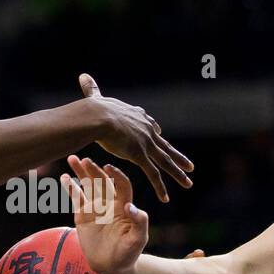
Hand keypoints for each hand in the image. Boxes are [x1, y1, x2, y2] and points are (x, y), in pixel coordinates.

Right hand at [62, 156, 147, 273]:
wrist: (111, 265)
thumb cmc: (129, 253)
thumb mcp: (138, 239)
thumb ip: (139, 223)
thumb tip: (131, 206)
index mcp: (124, 205)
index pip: (122, 184)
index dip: (117, 175)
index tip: (109, 168)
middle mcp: (110, 202)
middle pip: (102, 181)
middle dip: (95, 170)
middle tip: (86, 160)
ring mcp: (95, 207)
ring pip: (88, 185)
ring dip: (81, 172)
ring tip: (73, 158)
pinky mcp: (82, 214)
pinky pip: (76, 198)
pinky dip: (70, 187)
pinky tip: (64, 177)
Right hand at [78, 73, 192, 202]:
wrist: (98, 116)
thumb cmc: (94, 109)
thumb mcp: (96, 98)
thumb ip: (92, 89)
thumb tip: (83, 76)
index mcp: (137, 117)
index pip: (150, 125)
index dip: (155, 132)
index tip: (159, 134)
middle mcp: (146, 130)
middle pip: (165, 146)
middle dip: (178, 157)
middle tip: (190, 165)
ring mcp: (145, 143)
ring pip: (165, 162)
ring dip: (178, 174)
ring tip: (188, 183)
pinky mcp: (140, 156)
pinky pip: (153, 174)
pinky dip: (160, 187)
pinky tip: (166, 198)